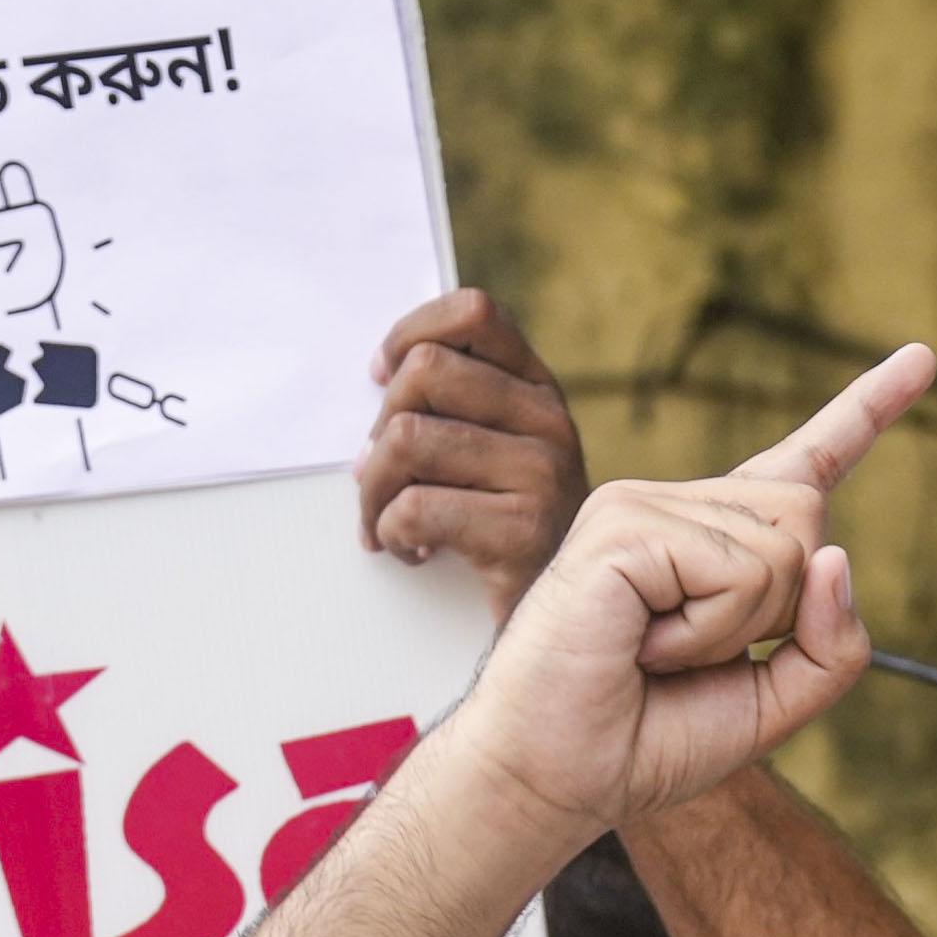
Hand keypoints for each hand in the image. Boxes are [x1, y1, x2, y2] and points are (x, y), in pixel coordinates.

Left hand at [357, 290, 587, 606]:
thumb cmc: (513, 537)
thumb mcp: (497, 457)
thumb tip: (380, 386)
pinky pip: (415, 508)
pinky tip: (408, 551)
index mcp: (538, 389)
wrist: (565, 622)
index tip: (380, 377)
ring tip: (382, 521)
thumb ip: (457, 409)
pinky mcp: (522, 530)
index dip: (410, 333)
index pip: (473, 314)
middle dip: (377, 429)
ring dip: (372, 490)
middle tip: (373, 477)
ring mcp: (541, 472)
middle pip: (425, 372)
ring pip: (407, 439)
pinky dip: (390, 534)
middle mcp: (548, 420)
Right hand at [433, 345, 931, 846]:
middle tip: (688, 657)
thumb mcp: (773, 705)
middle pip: (809, 518)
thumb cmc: (643, 744)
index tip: (923, 357)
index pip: (807, 462)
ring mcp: (644, 504)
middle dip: (779, 612)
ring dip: (735, 632)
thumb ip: (831, 646)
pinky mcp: (623, 525)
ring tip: (654, 655)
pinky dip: (706, 631)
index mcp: (716, 540)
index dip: (868, 410)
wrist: (554, 781)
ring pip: (781, 549)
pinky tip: (641, 646)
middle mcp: (678, 506)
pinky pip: (734, 570)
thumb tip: (838, 554)